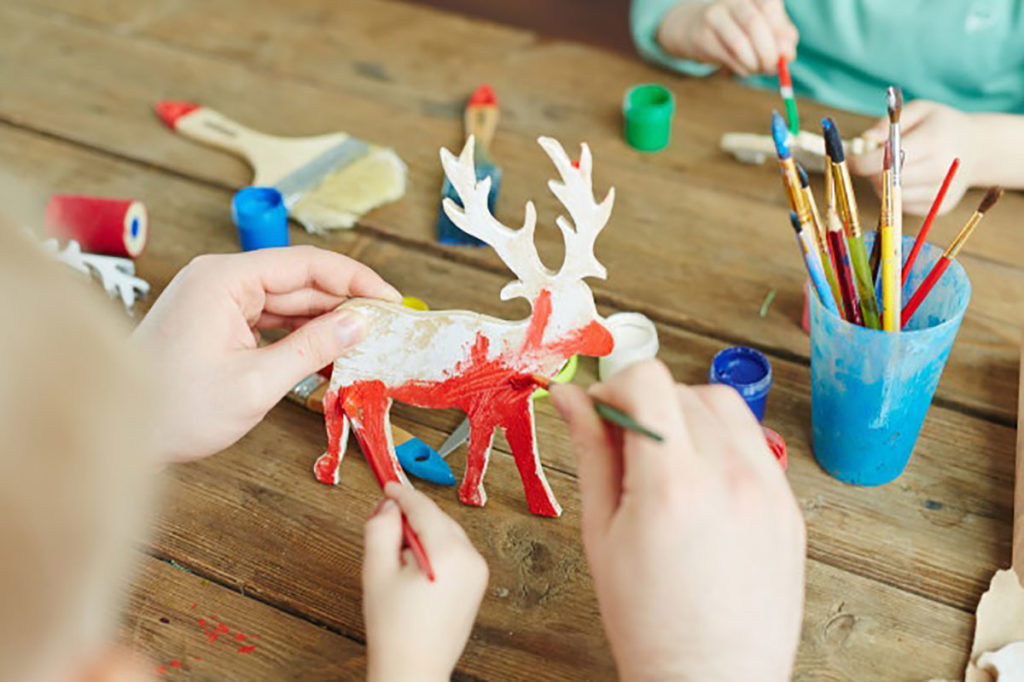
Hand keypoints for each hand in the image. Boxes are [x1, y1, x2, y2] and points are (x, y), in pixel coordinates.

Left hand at [132, 246, 400, 462]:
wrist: (115, 435)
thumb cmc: (174, 410)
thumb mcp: (256, 382)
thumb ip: (314, 348)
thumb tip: (360, 323)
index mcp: (224, 279)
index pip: (307, 264)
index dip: (356, 280)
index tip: (391, 299)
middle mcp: (219, 279)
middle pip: (299, 280)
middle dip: (345, 302)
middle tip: (388, 324)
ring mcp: (216, 300)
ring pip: (287, 301)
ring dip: (325, 320)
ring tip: (366, 340)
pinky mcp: (215, 322)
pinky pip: (269, 319)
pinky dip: (299, 335)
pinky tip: (330, 351)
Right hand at [363, 483, 487, 681]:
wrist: (414, 670)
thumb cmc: (395, 629)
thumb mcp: (376, 572)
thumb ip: (379, 529)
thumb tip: (387, 506)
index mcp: (448, 552)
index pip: (423, 508)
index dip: (402, 494)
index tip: (388, 485)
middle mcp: (470, 558)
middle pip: (437, 519)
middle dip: (411, 517)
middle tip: (383, 526)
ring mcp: (478, 572)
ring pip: (446, 534)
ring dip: (423, 535)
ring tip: (397, 561)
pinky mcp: (477, 585)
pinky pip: (455, 552)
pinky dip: (435, 550)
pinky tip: (415, 572)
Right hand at [550, 361, 804, 681]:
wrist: (712, 679)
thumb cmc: (648, 620)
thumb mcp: (601, 533)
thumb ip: (590, 453)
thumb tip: (571, 398)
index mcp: (672, 484)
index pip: (649, 381)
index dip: (616, 387)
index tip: (604, 413)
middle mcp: (729, 477)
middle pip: (685, 389)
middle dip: (648, 403)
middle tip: (628, 443)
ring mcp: (769, 490)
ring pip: (726, 406)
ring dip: (690, 415)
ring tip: (669, 461)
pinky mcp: (789, 507)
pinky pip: (754, 443)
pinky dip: (723, 444)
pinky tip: (703, 484)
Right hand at [658, 0, 797, 77]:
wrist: (692, 26)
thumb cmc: (737, 28)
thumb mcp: (763, 27)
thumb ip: (781, 37)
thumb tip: (788, 55)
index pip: (770, 7)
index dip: (781, 32)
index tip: (788, 55)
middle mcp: (732, 0)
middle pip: (753, 23)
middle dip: (768, 52)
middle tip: (772, 68)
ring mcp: (714, 16)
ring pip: (739, 43)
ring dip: (753, 63)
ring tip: (757, 70)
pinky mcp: (702, 36)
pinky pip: (727, 57)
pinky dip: (741, 68)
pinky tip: (744, 69)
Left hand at [849, 99, 973, 215]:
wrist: (978, 149)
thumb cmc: (943, 126)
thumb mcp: (920, 110)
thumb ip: (888, 123)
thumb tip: (863, 141)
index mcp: (933, 142)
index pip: (885, 160)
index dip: (861, 162)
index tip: (850, 159)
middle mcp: (938, 170)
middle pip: (884, 181)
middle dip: (870, 172)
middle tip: (871, 161)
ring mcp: (940, 192)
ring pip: (890, 197)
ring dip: (881, 185)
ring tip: (892, 168)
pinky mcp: (938, 208)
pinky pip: (902, 207)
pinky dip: (896, 195)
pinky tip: (907, 180)